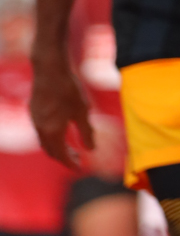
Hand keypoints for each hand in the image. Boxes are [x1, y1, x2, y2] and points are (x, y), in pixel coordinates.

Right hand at [29, 52, 93, 169]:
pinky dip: (51, 136)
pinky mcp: (33, 110)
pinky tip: (61, 129)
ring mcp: (34, 119)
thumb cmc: (69, 88)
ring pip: (44, 141)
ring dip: (56, 147)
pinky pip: (40, 130)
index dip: (70, 163)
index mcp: (52, 132)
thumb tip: (91, 150)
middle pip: (50, 150)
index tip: (80, 168)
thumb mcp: (82, 111)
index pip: (61, 155)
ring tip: (70, 146)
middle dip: (63, 157)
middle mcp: (40, 128)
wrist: (49, 67)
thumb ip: (86, 132)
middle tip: (77, 159)